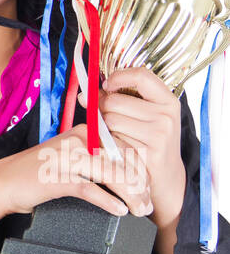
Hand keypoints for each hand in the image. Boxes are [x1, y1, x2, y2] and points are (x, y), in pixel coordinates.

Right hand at [0, 122, 153, 227]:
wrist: (3, 181)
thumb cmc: (38, 171)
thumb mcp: (71, 157)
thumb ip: (96, 158)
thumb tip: (128, 172)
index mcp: (85, 132)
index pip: (124, 145)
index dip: (141, 167)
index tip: (149, 186)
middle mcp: (78, 140)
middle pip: (121, 158)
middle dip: (140, 184)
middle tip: (148, 204)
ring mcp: (67, 157)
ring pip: (110, 173)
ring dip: (130, 195)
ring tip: (140, 210)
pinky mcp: (57, 177)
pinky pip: (90, 188)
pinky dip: (108, 201)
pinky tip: (120, 211)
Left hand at [89, 66, 186, 231]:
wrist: (167, 178)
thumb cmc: (150, 142)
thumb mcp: (146, 116)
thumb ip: (119, 99)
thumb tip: (84, 95)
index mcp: (168, 102)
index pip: (141, 76)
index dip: (118, 77)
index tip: (107, 85)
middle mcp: (166, 117)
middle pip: (114, 101)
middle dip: (103, 110)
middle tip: (110, 121)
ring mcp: (158, 137)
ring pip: (109, 121)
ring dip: (104, 130)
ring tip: (118, 138)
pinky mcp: (146, 156)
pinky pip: (111, 142)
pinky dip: (106, 145)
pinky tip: (115, 150)